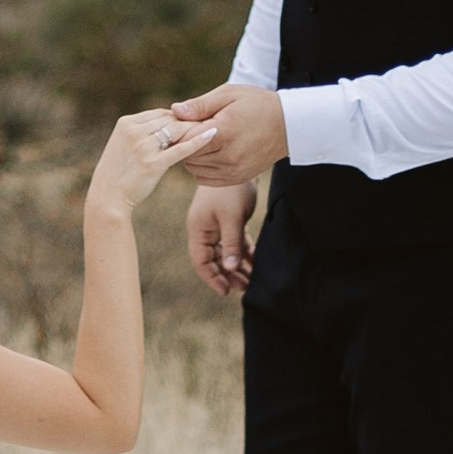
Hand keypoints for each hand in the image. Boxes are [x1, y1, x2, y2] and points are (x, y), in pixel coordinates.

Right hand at [85, 108, 219, 223]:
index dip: (177, 117)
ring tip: (212, 127)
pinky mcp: (153, 163)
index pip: (159, 114)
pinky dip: (198, 141)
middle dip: (187, 122)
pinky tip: (212, 135)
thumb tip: (161, 126)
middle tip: (207, 122)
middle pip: (169, 120)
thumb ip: (139, 133)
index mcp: (126, 124)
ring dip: (194, 128)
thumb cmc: (117, 173)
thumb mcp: (122, 146)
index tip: (191, 122)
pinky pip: (181, 148)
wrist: (108, 197)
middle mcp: (134, 131)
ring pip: (176, 130)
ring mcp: (143, 147)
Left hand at [170, 81, 289, 183]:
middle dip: (185, 142)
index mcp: (223, 133)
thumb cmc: (257, 104)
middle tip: (191, 129)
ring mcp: (233, 171)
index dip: (178, 131)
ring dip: (192, 156)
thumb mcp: (229, 95)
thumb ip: (200, 105)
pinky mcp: (236, 179)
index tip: (180, 122)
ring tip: (201, 140)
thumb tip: (175, 110)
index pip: (186, 139)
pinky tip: (208, 153)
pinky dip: (201, 168)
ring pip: (194, 168)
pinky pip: (205, 179)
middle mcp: (227, 157)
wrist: (287, 125)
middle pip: (188, 155)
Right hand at [186, 183, 256, 298]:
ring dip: (237, 266)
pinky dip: (243, 252)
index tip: (226, 291)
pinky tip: (254, 263)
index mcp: (198, 230)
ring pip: (225, 252)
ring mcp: (216, 225)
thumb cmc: (231, 189)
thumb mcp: (232, 218)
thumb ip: (231, 244)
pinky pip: (234, 242)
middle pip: (214, 259)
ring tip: (251, 280)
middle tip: (244, 288)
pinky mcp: (229, 220)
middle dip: (228, 275)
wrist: (238, 162)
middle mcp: (204, 230)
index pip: (201, 261)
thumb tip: (231, 269)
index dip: (212, 278)